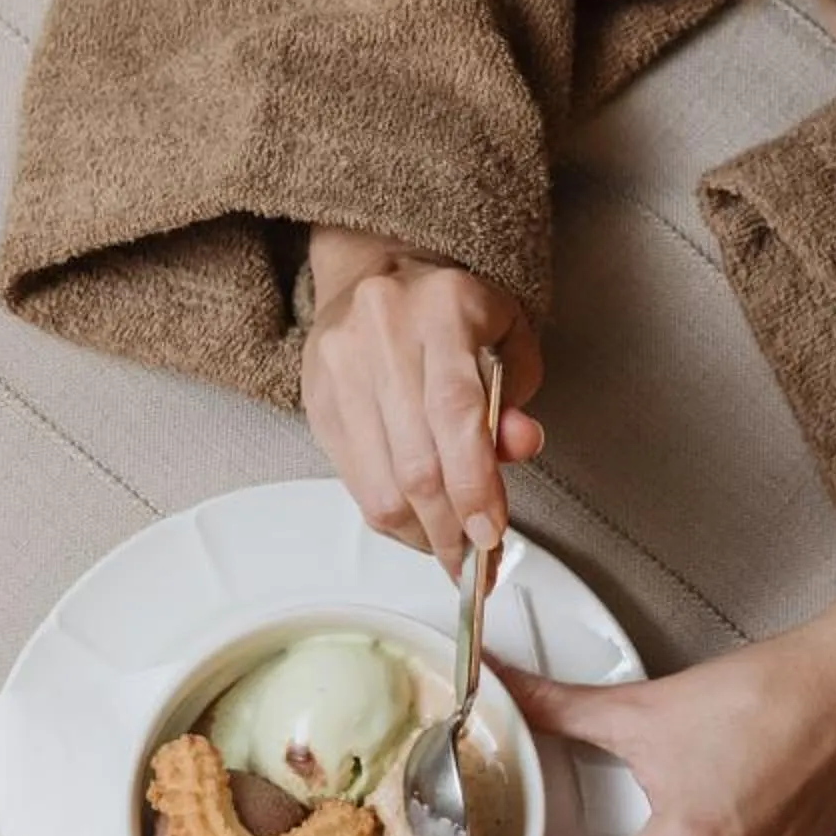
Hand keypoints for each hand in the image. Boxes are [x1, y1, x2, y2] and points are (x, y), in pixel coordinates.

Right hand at [302, 228, 543, 573]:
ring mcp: (340, 367)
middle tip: (477, 565)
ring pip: (380, 483)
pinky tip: (417, 525)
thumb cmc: (456, 313)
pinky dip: (391, 516)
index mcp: (443, 311)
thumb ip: (516, 398)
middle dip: (451, 529)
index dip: (475, 486)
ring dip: (421, 533)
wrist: (378, 271)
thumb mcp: (508, 340)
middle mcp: (383, 334)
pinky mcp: (317, 399)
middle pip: (417, 463)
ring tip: (449, 551)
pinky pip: (354, 481)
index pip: (457, 415)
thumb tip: (518, 449)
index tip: (491, 537)